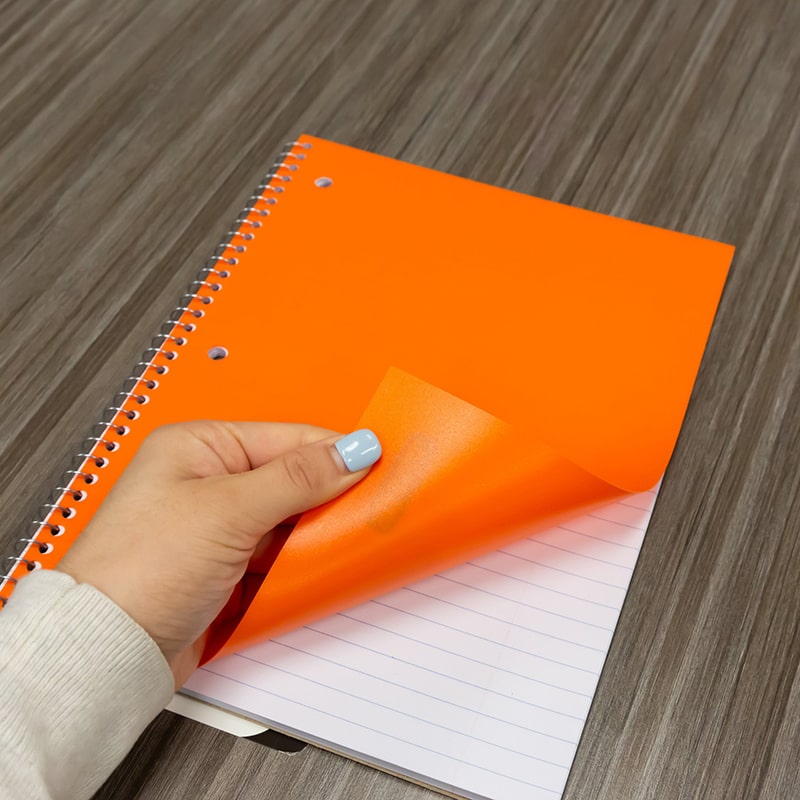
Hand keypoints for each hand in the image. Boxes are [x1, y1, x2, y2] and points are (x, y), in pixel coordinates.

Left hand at [57, 421, 380, 686]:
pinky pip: (277, 556)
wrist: (106, 652)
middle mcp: (208, 482)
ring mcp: (218, 528)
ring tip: (348, 539)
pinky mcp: (225, 569)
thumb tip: (353, 449)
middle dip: (328, 497)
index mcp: (200, 447)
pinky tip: (319, 567)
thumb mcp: (228, 509)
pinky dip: (299, 564)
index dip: (333, 452)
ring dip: (314, 534)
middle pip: (291, 479)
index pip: (285, 438)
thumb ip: (297, 477)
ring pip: (288, 521)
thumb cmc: (140, 569)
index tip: (378, 464)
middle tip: (371, 507)